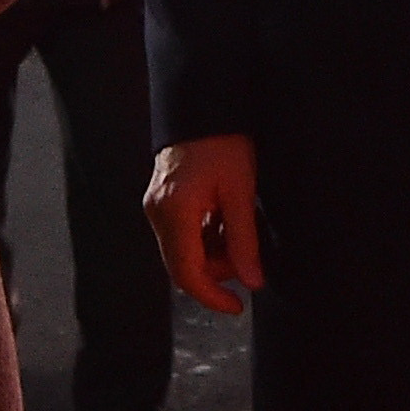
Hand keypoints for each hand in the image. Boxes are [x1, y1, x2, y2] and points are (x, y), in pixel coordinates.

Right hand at [146, 134, 261, 310]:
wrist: (203, 105)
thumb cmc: (224, 142)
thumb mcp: (241, 192)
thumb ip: (244, 240)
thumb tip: (252, 280)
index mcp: (174, 213)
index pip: (187, 273)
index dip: (212, 296)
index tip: (237, 305)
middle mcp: (158, 213)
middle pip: (183, 265)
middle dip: (216, 272)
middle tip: (248, 259)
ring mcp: (157, 207)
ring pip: (183, 251)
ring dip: (213, 254)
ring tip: (240, 232)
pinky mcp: (163, 201)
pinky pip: (182, 233)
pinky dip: (205, 238)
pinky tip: (227, 221)